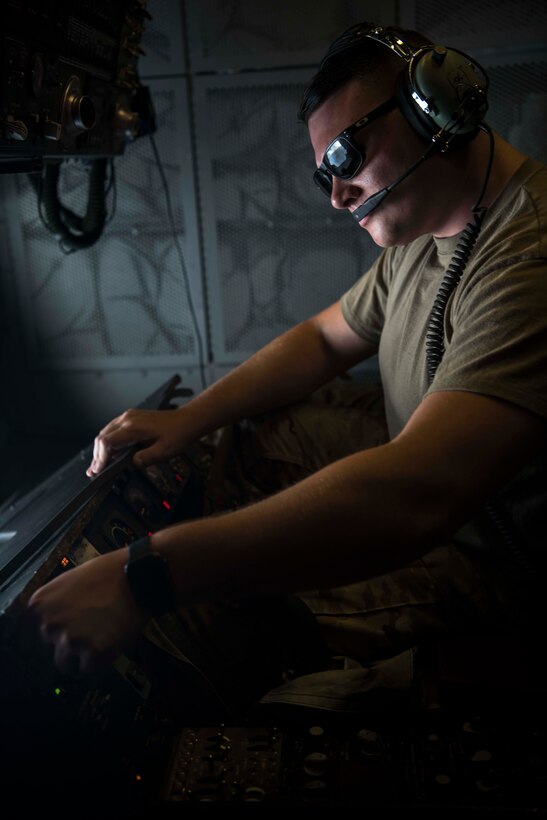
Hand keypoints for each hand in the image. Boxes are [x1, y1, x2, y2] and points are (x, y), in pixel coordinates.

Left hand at [27, 550, 149, 674]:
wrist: (137, 575)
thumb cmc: (107, 574)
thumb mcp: (68, 581)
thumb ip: (53, 604)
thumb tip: (47, 624)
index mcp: (39, 605)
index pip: (29, 635)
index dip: (49, 636)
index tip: (60, 637)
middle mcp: (49, 625)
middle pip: (50, 649)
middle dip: (67, 643)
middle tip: (90, 629)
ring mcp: (70, 640)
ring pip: (66, 664)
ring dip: (81, 656)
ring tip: (101, 635)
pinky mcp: (92, 653)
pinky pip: (89, 669)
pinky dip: (100, 660)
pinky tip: (110, 641)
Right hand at [86, 407, 192, 476]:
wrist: (187, 420)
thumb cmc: (178, 434)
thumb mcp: (165, 451)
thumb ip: (147, 458)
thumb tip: (133, 464)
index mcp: (134, 427)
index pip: (107, 442)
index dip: (100, 458)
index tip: (97, 471)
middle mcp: (128, 419)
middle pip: (102, 437)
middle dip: (97, 456)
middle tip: (95, 472)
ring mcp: (129, 416)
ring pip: (106, 433)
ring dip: (101, 449)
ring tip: (99, 465)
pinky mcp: (131, 418)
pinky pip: (113, 429)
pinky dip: (108, 442)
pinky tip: (110, 453)